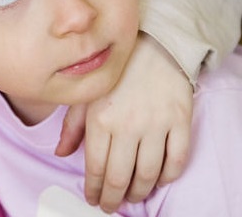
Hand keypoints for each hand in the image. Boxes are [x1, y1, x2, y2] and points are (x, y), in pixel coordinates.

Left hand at [56, 32, 192, 211]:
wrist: (156, 42)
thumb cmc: (118, 68)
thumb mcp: (88, 92)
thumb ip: (72, 125)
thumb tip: (61, 154)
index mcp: (100, 118)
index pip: (94, 168)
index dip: (93, 190)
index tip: (92, 198)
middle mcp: (127, 124)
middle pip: (120, 178)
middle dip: (113, 198)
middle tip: (111, 205)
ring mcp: (156, 124)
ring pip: (148, 175)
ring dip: (139, 193)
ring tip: (133, 195)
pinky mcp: (180, 121)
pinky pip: (176, 160)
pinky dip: (168, 177)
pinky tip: (159, 180)